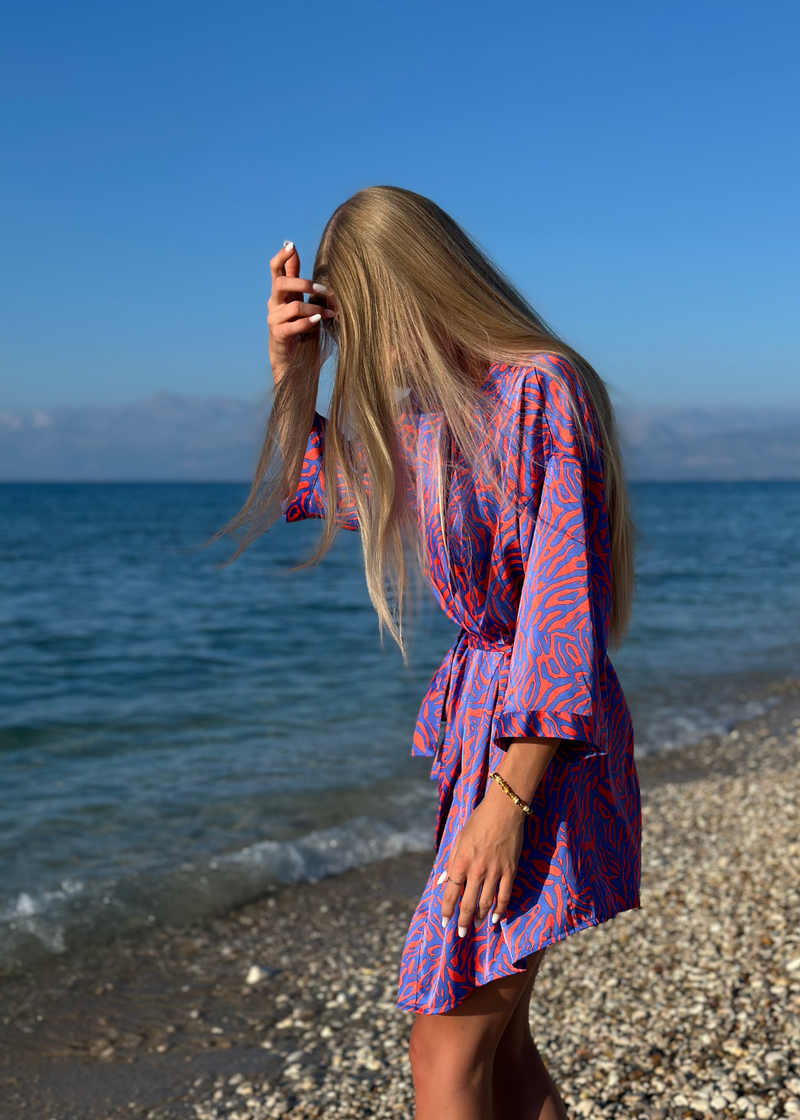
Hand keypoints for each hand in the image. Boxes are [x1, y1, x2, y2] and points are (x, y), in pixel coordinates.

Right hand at [267, 242, 334, 384]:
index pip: (276, 270)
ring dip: (314, 308)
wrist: (294, 365)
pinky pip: (291, 326)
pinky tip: (318, 321)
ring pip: (292, 306)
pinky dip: (306, 322)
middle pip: (281, 283)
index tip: (291, 244)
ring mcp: (274, 321)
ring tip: (329, 313)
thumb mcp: (305, 305)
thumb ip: (305, 286)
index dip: (281, 256)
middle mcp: (274, 305)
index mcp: (282, 295)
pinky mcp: (278, 336)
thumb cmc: (302, 333)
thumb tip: (313, 268)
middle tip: (323, 289)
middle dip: (303, 283)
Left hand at [439, 736, 560, 934]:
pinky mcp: (510, 871)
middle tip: (461, 934)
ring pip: (486, 903)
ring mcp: (495, 872)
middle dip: (463, 921)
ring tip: (477, 926)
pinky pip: (504, 896)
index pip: (450, 893)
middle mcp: (476, 870)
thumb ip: (450, 862)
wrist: (504, 810)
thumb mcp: (458, 839)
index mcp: (461, 862)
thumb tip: (441, 882)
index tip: (444, 922)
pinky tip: (496, 917)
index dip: (446, 910)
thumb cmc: (478, 821)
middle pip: (468, 904)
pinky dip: (500, 909)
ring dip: (480, 917)